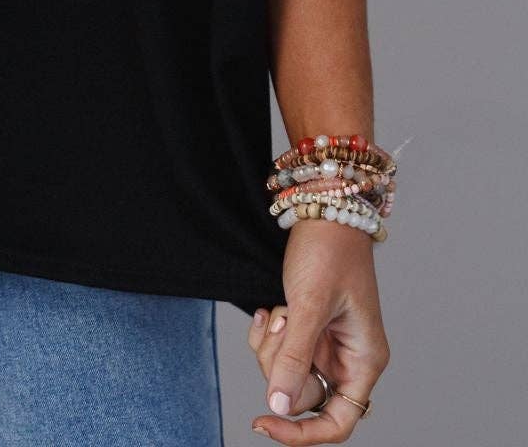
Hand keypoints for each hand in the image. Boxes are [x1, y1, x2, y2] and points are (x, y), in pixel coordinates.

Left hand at [246, 220, 390, 440]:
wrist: (322, 206)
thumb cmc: (329, 251)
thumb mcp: (309, 304)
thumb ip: (294, 357)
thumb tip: (278, 407)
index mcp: (364, 360)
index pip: (338, 423)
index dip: (301, 434)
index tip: (264, 423)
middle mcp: (348, 358)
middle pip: (303, 397)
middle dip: (279, 367)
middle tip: (278, 326)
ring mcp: (326, 344)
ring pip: (286, 375)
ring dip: (271, 347)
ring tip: (277, 310)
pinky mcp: (307, 329)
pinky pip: (279, 352)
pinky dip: (267, 335)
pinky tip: (268, 310)